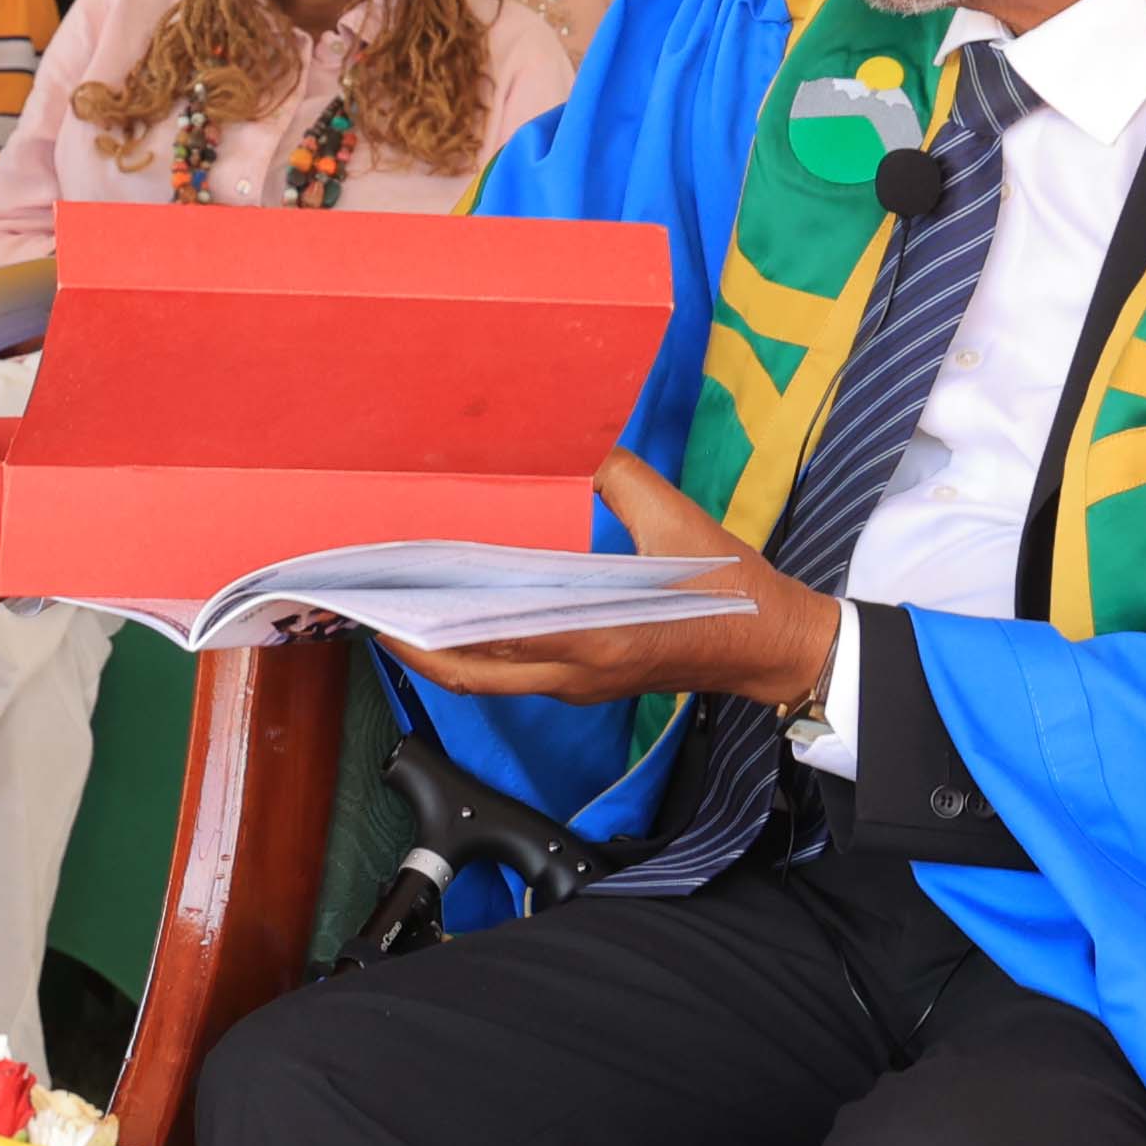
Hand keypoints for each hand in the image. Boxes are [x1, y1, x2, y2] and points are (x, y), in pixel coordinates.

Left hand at [382, 452, 842, 709]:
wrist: (771, 645)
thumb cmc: (729, 591)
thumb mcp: (680, 523)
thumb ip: (625, 482)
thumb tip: (590, 461)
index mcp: (594, 639)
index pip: (492, 644)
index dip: (430, 635)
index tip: (387, 612)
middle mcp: (577, 673)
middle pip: (474, 677)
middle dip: (417, 652)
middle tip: (374, 617)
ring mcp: (582, 684)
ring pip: (494, 679)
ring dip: (448, 652)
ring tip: (409, 612)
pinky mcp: (590, 681)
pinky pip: (520, 672)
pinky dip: (484, 650)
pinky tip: (467, 615)